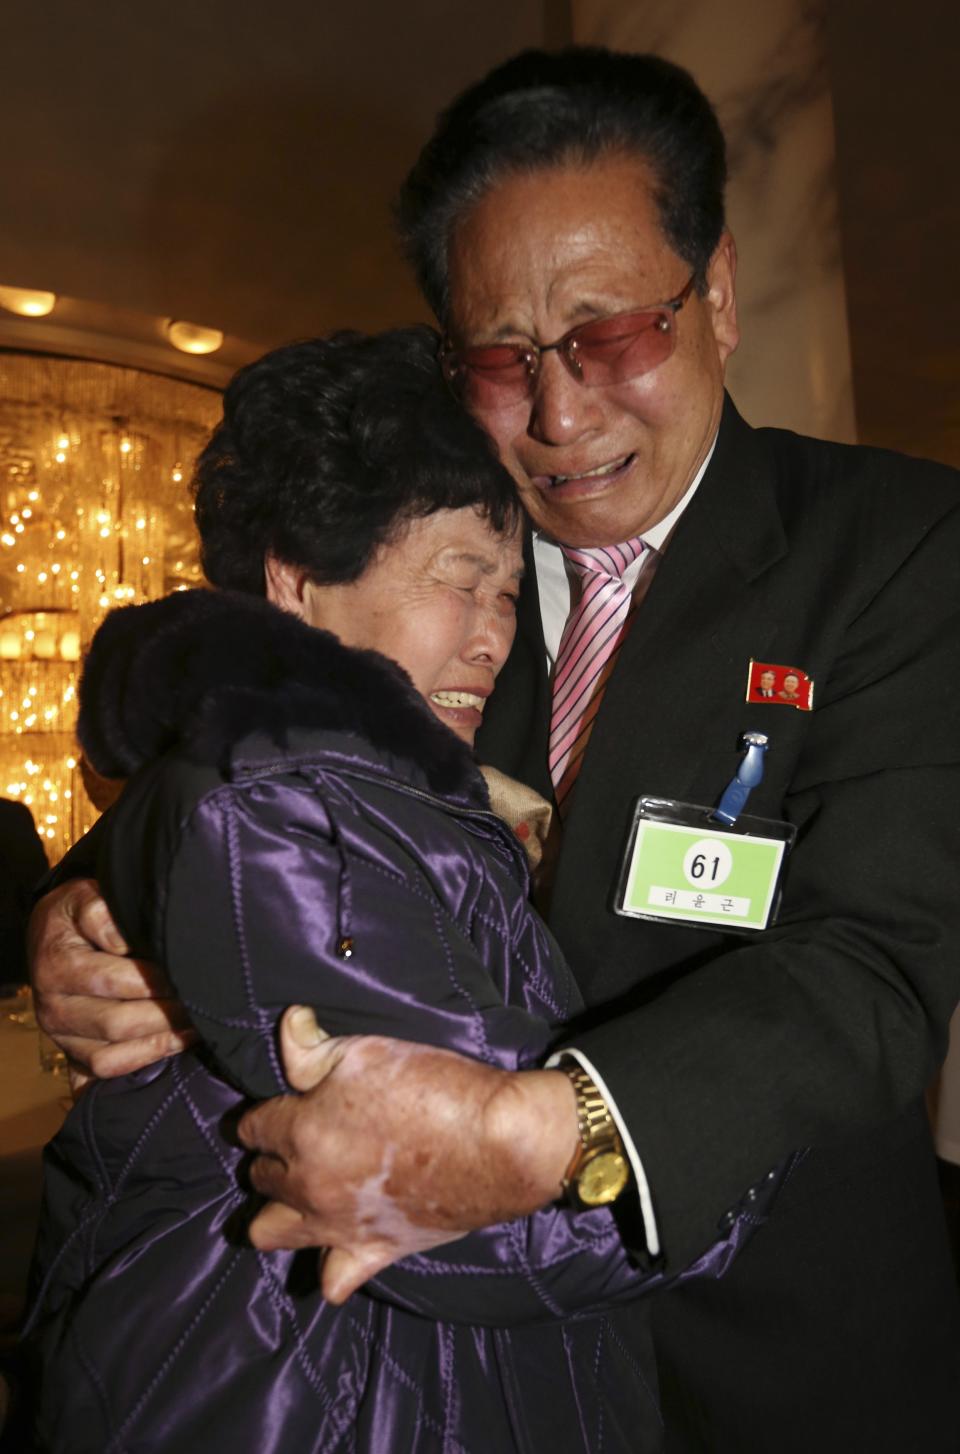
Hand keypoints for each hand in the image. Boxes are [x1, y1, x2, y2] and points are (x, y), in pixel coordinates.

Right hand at [28, 878, 195, 1089]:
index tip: (188, 973)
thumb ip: (100, 912)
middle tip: (202, 1004)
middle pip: (116, 1023)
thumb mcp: (82, 897)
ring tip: (197, 1025)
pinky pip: (107, 1069)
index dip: (154, 980)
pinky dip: (144, 1060)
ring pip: (112, 1054)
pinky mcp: (72, 1053)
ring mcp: (60, 1035)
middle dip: (165, 1014)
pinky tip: (177, 1041)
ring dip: (160, 1042)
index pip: (111, 979)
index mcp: (55, 964)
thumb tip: (122, 941)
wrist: (51, 937)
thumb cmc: (77, 914)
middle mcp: (52, 1006)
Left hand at [238, 1006, 577, 1302]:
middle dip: (270, 1158)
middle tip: (300, 1139)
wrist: (496, 1142)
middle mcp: (307, 1185)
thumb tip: (287, 1024)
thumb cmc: (431, 1087)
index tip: (283, 1104)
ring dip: (275, 1214)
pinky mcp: (374, 1252)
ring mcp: (337, 1225)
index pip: (253, 1126)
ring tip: (300, 1194)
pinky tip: (339, 1244)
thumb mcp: (366, 1051)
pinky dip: (328, 1266)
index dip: (265, 1112)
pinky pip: (331, 1280)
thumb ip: (311, 1048)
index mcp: (300, 1132)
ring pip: (270, 1234)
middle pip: (260, 1178)